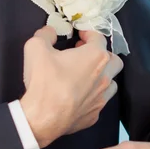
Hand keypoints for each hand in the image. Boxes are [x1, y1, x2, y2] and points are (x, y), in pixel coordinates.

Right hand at [20, 26, 122, 147]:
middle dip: (102, 54)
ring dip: (102, 76)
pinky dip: (92, 96)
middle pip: (114, 60)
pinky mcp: (95, 115)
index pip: (99, 37)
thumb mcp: (36, 48)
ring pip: (111, 82)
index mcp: (95, 56)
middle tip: (85, 55)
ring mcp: (101, 97)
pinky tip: (78, 96)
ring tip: (85, 76)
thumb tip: (50, 32)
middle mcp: (104, 76)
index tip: (80, 35)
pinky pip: (98, 101)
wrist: (43, 116)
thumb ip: (45, 34)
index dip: (89, 33)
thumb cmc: (44, 81)